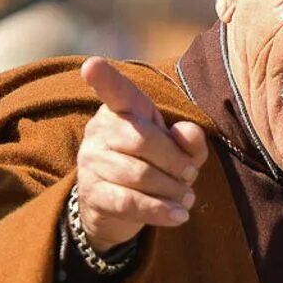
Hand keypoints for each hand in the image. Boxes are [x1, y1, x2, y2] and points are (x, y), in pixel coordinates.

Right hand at [74, 57, 209, 250]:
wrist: (116, 207)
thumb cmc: (152, 165)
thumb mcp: (176, 149)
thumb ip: (189, 140)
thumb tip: (187, 134)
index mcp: (121, 109)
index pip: (113, 90)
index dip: (103, 78)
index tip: (91, 66)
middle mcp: (99, 131)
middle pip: (143, 140)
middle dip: (175, 161)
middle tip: (190, 175)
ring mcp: (91, 163)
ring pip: (139, 175)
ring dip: (172, 190)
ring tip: (186, 198)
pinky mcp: (93, 195)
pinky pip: (129, 202)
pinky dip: (159, 211)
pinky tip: (179, 216)